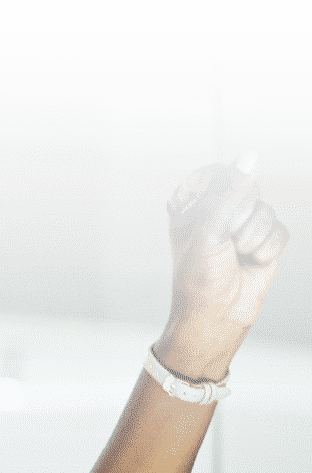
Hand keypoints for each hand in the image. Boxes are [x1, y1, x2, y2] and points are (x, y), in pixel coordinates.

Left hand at [156, 150, 289, 379]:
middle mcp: (220, 213)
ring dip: (251, 237)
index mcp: (193, 209)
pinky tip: (252, 263)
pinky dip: (266, 249)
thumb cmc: (199, 279)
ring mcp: (245, 226)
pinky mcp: (267, 240)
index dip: (218, 195)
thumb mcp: (207, 230)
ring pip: (265, 210)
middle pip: (245, 190)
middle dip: (237, 218)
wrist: (216, 315)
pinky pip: (279, 230)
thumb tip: (249, 157)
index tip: (212, 219)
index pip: (213, 176)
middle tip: (224, 242)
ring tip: (237, 256)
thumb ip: (229, 192)